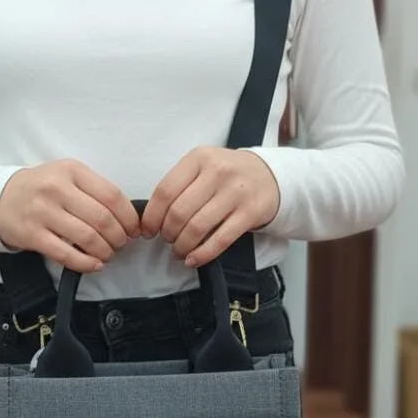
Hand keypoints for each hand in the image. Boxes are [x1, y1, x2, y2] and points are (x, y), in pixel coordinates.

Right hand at [0, 159, 140, 273]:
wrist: (0, 198)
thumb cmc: (42, 188)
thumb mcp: (67, 175)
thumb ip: (94, 190)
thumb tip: (128, 217)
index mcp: (72, 170)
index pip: (112, 195)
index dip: (129, 217)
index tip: (134, 229)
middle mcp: (57, 188)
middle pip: (102, 219)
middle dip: (119, 237)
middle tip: (121, 244)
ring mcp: (43, 212)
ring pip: (87, 238)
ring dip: (104, 251)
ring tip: (107, 254)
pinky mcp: (32, 235)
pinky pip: (66, 254)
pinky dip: (86, 264)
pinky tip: (94, 265)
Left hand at [141, 147, 280, 267]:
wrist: (269, 176)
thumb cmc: (228, 175)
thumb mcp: (203, 166)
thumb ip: (180, 184)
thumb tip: (152, 218)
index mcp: (199, 158)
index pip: (165, 191)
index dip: (152, 216)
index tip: (148, 231)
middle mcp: (218, 171)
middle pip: (179, 212)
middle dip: (168, 233)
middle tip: (167, 240)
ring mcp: (236, 192)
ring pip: (197, 227)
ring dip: (182, 245)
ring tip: (179, 250)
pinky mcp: (250, 212)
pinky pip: (220, 239)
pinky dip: (202, 254)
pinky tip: (193, 259)